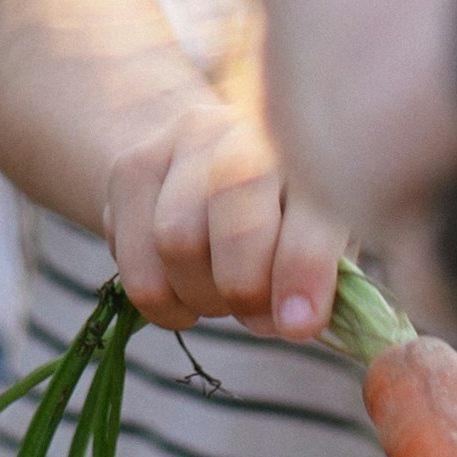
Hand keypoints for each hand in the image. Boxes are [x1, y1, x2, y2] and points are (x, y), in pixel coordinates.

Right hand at [103, 89, 345, 342]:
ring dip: (202, 299)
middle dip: (246, 291)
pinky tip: (185, 297)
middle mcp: (242, 132)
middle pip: (234, 223)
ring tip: (221, 300)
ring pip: (176, 244)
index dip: (302, 271)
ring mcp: (180, 142)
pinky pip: (137, 268)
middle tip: (257, 316)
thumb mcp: (325, 239)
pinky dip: (164, 305)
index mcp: (306, 147)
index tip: (298, 324)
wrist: (209, 163)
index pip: (307, 202)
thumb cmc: (285, 217)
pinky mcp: (130, 169)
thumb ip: (323, 278)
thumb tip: (295, 319)